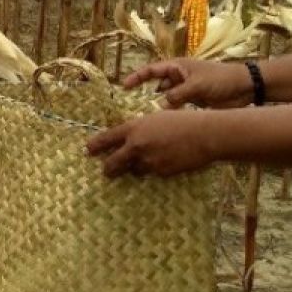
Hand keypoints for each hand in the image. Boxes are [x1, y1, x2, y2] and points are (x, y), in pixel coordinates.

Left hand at [86, 109, 216, 176]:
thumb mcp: (155, 118)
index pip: (107, 139)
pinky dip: (151, 170)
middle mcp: (137, 146)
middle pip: (113, 162)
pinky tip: (160, 163)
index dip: (96, 145)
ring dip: (133, 168)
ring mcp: (149, 162)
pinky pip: (151, 173)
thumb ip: (140, 128)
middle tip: (105, 171)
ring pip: (133, 170)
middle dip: (108, 168)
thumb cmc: (181, 120)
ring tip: (137, 165)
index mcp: (134, 129)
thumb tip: (131, 138)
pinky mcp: (161, 172)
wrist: (203, 135)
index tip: (88, 150)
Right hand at [122, 58, 253, 109]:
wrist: (244, 88)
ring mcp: (185, 90)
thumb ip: (178, 95)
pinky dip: (170, 113)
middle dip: (144, 93)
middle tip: (131, 107)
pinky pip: (176, 107)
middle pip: (156, 85)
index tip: (124, 86)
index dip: (137, 77)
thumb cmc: (220, 79)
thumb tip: (161, 105)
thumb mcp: (197, 85)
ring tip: (145, 118)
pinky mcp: (193, 101)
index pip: (151, 70)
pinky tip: (163, 122)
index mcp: (177, 67)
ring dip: (157, 106)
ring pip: (165, 98)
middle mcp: (178, 77)